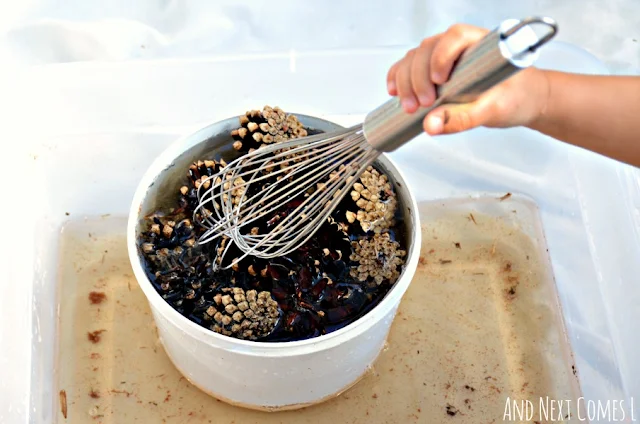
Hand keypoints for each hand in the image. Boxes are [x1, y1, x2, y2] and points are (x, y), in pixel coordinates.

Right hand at [387, 24, 549, 135]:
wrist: (525, 100)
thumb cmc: (518, 97)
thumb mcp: (493, 111)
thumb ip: (462, 119)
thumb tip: (430, 125)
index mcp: (481, 44)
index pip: (454, 38)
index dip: (440, 57)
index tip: (438, 82)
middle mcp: (460, 45)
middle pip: (426, 50)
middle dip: (417, 78)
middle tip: (421, 105)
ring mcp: (445, 55)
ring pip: (414, 58)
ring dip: (405, 81)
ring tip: (410, 107)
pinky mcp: (435, 69)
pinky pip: (410, 66)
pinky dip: (399, 78)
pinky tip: (394, 92)